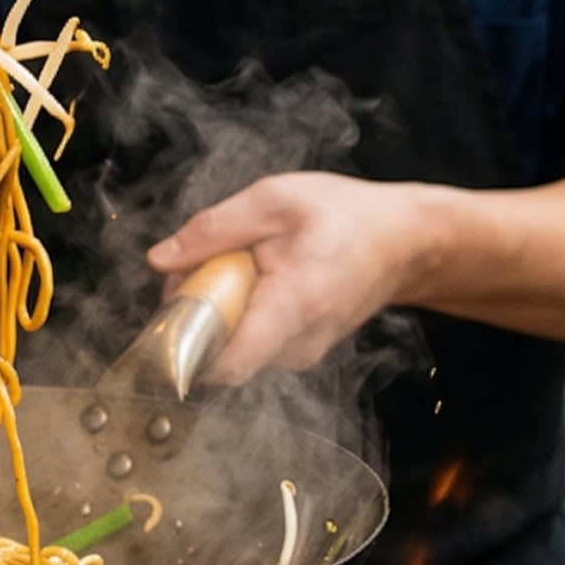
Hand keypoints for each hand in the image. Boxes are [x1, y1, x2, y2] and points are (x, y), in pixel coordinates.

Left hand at [147, 172, 434, 385]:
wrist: (404, 241)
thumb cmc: (347, 217)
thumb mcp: (274, 200)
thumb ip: (213, 230)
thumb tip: (159, 261)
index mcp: (292, 305)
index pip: (228, 364)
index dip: (186, 350)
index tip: (170, 314)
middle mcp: (300, 343)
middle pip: (220, 352)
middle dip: (198, 314)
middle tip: (207, 266)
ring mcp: (304, 353)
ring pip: (234, 348)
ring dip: (220, 313)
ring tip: (241, 268)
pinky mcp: (303, 352)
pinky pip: (254, 342)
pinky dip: (242, 315)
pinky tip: (259, 280)